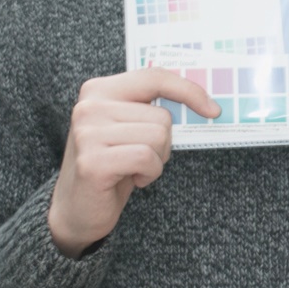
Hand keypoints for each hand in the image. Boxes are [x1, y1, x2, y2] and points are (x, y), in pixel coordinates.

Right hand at [48, 68, 219, 257]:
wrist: (75, 210)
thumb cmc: (110, 166)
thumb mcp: (128, 128)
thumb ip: (149, 108)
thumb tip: (203, 101)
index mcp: (98, 90)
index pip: (154, 77)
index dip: (188, 91)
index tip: (213, 110)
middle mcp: (89, 106)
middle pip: (161, 115)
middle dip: (162, 143)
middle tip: (138, 158)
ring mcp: (88, 133)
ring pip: (157, 137)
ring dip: (155, 160)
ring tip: (132, 168)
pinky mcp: (92, 161)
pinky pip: (146, 158)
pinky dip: (149, 174)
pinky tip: (131, 179)